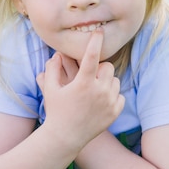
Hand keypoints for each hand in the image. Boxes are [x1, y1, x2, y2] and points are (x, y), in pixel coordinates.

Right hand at [37, 30, 124, 149]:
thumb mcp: (50, 89)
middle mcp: (99, 91)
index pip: (92, 56)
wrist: (65, 138)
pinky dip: (112, 96)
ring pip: (115, 80)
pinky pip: (119, 95)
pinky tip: (100, 102)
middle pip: (108, 67)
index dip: (95, 41)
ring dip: (106, 81)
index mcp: (83, 83)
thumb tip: (58, 54)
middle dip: (99, 69)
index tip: (99, 31)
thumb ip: (52, 69)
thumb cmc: (55, 111)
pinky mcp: (115, 112)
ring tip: (93, 91)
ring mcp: (109, 102)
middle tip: (89, 77)